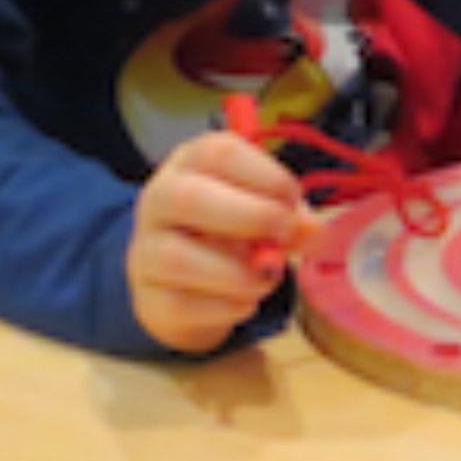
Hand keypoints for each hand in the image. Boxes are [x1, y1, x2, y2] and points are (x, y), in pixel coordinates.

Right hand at [129, 125, 315, 353]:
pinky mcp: (149, 298)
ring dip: (237, 272)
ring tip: (266, 276)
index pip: (218, 152)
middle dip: (250, 217)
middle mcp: (158, 200)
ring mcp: (146, 251)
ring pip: (177, 258)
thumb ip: (288, 215)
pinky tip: (245, 302)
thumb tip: (314, 232)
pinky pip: (181, 304)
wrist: (177, 284)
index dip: (265, 174)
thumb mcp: (258, 211)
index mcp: (190, 164)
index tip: (292, 199)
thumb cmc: (224, 233)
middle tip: (284, 234)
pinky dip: (224, 307)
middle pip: (187, 197)